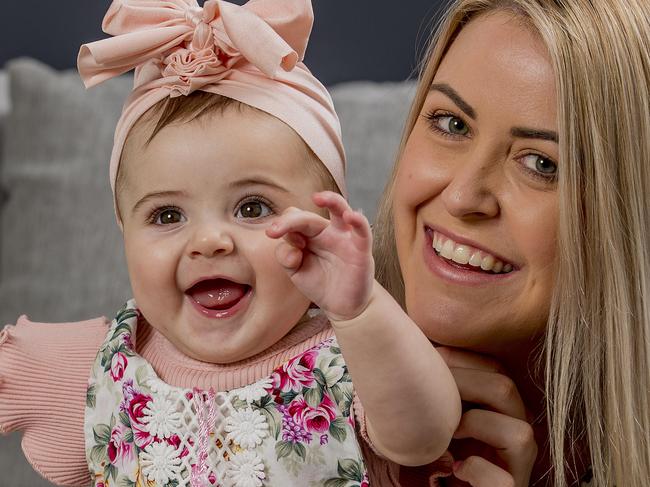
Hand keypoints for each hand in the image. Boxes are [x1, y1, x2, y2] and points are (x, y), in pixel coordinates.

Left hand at [265, 191, 373, 320]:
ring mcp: (344, 238)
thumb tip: (291, 247)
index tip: (274, 238)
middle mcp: (326, 232)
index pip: (293, 220)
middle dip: (290, 221)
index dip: (283, 227)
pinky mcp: (361, 249)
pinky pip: (362, 231)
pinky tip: (350, 216)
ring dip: (331, 200)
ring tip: (318, 198)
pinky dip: (359, 221)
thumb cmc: (320, 283)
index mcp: (309, 235)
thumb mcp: (296, 272)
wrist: (342, 305)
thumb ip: (286, 257)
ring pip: (340, 210)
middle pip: (309, 216)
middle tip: (275, 231)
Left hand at [436, 348, 537, 486]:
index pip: (496, 367)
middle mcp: (517, 430)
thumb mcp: (440, 411)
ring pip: (521, 434)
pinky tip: (455, 466)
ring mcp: (517, 465)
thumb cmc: (438, 449)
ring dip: (477, 425)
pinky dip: (477, 470)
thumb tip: (421, 344)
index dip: (462, 359)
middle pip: (506, 389)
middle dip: (464, 383)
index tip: (430, 359)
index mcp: (503, 406)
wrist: (443, 485)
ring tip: (448, 432)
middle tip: (432, 392)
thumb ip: (441, 384)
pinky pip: (504, 481)